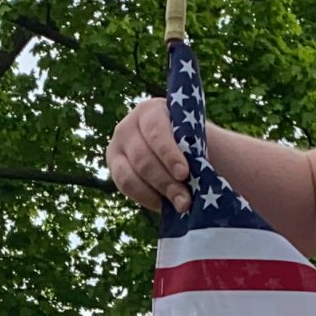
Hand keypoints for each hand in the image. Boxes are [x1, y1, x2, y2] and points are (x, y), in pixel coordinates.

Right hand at [105, 96, 190, 213]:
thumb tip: (201, 174)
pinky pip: (125, 186)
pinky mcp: (114, 167)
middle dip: (165, 181)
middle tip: (185, 200)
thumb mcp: (194, 139)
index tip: (184, 173)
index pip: (156, 131)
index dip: (169, 153)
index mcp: (151, 110)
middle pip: (143, 158)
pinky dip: (145, 197)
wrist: (178, 149)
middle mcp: (128, 125)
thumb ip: (194, 150)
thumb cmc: (191, 143)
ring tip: (179, 205)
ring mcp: (117, 147)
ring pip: (130, 174)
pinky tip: (163, 204)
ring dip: (156, 192)